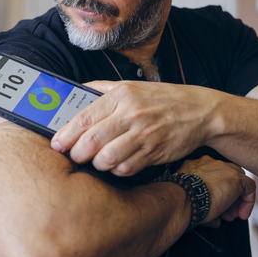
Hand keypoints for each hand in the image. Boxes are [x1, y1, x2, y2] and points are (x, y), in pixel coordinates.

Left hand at [51, 80, 220, 175]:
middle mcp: (131, 114)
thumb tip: (77, 89)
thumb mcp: (132, 86)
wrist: (200, 111)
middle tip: (74, 156)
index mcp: (121, 96)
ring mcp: (144, 134)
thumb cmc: (163, 99)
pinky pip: (126, 168)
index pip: (84, 118)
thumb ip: (102, 88)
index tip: (57, 144)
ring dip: (97, 164)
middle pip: (92, 141)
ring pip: (107, 158)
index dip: (66, 134)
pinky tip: (117, 164)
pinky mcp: (155, 152)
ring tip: (96, 161)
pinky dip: (117, 170)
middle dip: (77, 153)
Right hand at [179, 156, 255, 225]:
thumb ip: (203, 204)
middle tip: (224, 212)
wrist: (183, 198)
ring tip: (232, 216)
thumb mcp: (190, 198)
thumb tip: (215, 220)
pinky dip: (248, 201)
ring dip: (236, 199)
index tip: (215, 207)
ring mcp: (224, 168)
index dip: (217, 192)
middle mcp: (210, 163)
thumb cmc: (182, 200)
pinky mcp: (236, 178)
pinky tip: (242, 214)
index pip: (213, 176)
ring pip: (238, 180)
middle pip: (226, 176)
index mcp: (196, 166)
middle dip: (227, 195)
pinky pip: (249, 187)